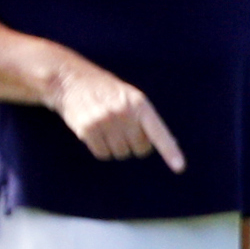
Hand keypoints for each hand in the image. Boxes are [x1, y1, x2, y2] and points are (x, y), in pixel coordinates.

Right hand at [46, 57, 183, 169]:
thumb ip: (146, 118)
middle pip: (139, 149)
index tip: (180, 168)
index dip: (170, 151)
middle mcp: (124, 113)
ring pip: (120, 153)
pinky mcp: (88, 129)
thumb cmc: (106, 91)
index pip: (159, 133)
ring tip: (107, 129)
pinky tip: (95, 133)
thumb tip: (166, 143)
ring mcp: (105, 121)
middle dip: (134, 145)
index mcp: (140, 104)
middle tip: (123, 131)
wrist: (70, 80)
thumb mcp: (130, 96)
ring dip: (115, 147)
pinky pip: (102, 154)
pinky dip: (101, 149)